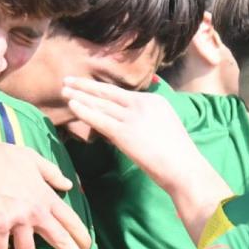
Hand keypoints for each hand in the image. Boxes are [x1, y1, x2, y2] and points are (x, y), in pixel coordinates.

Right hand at [0, 142, 89, 248]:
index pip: (70, 219)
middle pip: (59, 239)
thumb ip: (52, 173)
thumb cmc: (4, 156)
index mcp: (46, 196)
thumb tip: (69, 185)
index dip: (80, 235)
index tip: (88, 248)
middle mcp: (36, 211)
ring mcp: (17, 220)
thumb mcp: (34, 159)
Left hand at [63, 77, 196, 190]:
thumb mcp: (164, 126)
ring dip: (80, 96)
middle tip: (68, 79)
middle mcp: (142, 104)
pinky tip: (71, 105)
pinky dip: (83, 110)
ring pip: (100, 104)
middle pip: (108, 93)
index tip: (86, 84)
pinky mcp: (124, 133)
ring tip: (64, 90)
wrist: (185, 169)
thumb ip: (147, 120)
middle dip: (85, 86)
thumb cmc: (177, 155)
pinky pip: (99, 119)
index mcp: (153, 101)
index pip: (121, 93)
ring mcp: (132, 117)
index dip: (101, 88)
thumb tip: (129, 123)